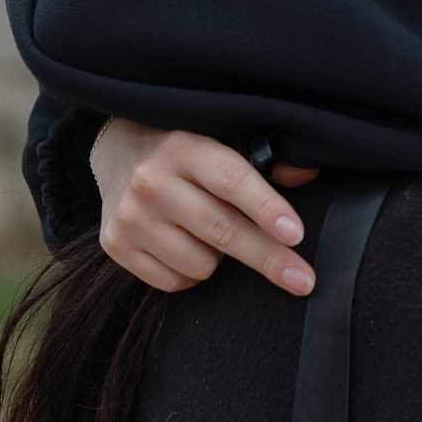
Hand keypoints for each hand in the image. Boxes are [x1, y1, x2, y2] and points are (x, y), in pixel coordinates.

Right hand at [91, 120, 317, 296]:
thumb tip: (306, 173)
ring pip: (201, 264)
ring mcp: (130, 217)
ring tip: (208, 231)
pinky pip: (175, 282)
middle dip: (269, 258)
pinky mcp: (115, 246)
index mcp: (183, 147)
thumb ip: (264, 158)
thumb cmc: (185, 150)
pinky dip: (191, 272)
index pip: (231, 179)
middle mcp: (151, 181)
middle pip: (222, 231)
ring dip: (219, 258)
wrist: (117, 151)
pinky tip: (184, 244)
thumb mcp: (221, 139)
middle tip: (304, 280)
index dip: (266, 208)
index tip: (295, 234)